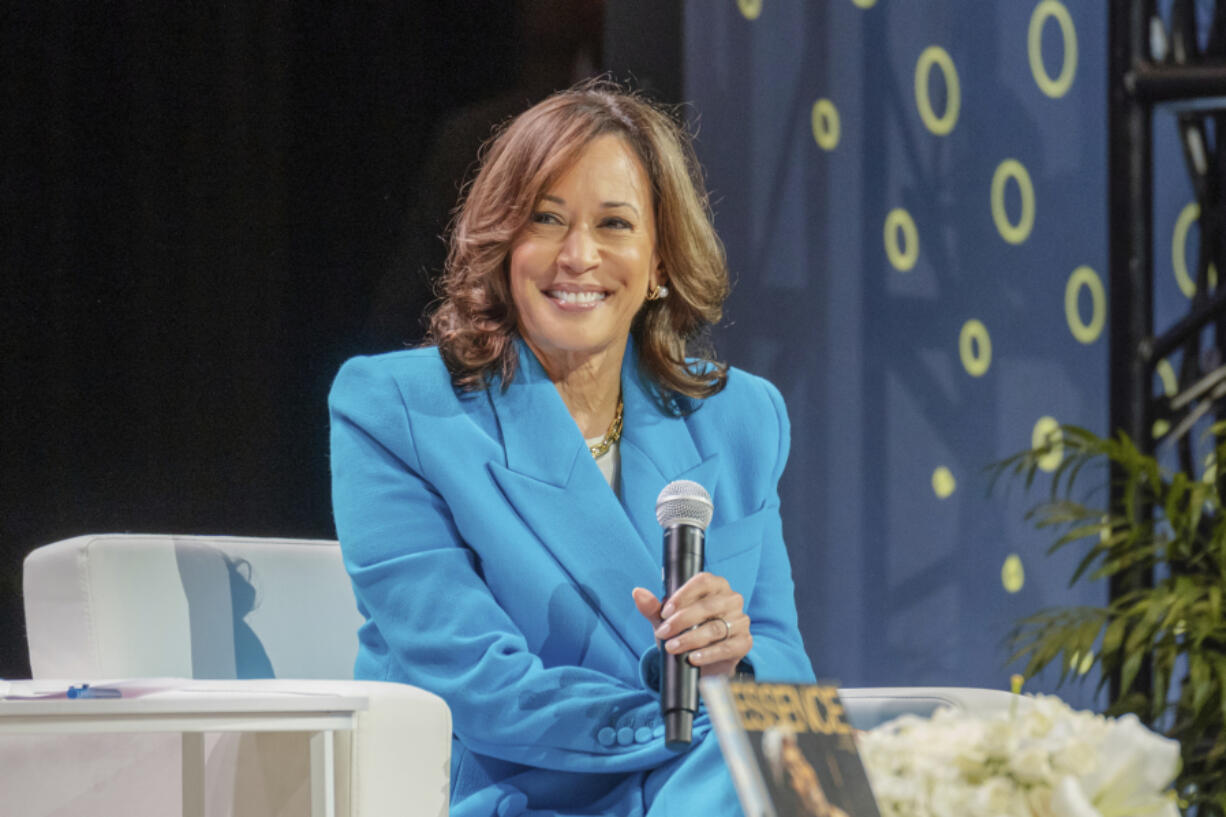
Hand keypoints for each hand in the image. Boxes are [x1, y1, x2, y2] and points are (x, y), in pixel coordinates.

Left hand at [632, 572, 751, 677]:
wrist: (701, 662)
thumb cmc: (686, 632)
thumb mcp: (667, 620)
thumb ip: (653, 607)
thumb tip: (637, 592)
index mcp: (716, 586)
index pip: (703, 581)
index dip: (684, 594)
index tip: (665, 611)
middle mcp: (731, 600)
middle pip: (708, 606)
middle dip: (682, 620)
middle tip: (663, 633)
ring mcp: (740, 621)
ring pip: (715, 628)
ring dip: (691, 639)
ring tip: (673, 647)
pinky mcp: (744, 643)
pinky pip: (727, 647)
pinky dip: (708, 654)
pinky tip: (693, 658)